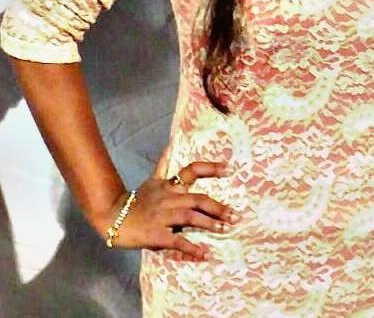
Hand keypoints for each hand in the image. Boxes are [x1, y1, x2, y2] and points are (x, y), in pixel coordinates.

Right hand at [97, 161, 240, 260]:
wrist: (113, 216)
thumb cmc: (137, 200)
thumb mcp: (152, 180)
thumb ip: (163, 165)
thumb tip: (171, 145)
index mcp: (169, 185)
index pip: (191, 171)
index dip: (210, 169)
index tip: (228, 169)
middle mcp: (168, 198)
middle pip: (197, 199)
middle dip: (218, 207)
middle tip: (234, 215)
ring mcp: (163, 216)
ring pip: (191, 217)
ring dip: (210, 224)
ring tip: (224, 229)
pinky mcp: (157, 234)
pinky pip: (177, 240)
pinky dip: (192, 248)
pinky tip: (204, 253)